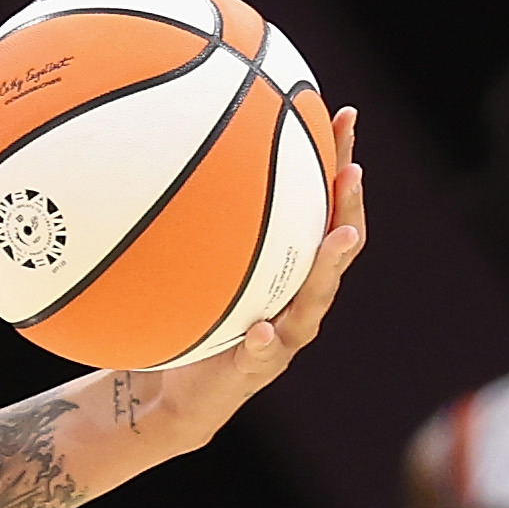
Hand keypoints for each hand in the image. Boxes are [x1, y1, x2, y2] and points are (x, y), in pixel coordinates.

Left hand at [159, 106, 366, 440]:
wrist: (172, 393)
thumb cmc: (183, 315)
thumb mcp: (183, 262)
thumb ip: (186, 220)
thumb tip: (155, 146)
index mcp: (288, 267)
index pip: (324, 207)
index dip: (338, 161)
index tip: (344, 114)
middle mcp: (297, 297)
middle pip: (337, 247)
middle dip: (348, 207)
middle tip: (353, 169)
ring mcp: (284, 336)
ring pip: (315, 299)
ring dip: (328, 266)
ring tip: (338, 237)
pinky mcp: (255, 370)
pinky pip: (263, 354)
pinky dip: (266, 341)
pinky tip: (263, 327)